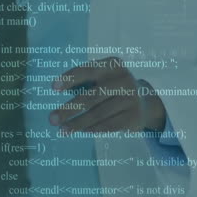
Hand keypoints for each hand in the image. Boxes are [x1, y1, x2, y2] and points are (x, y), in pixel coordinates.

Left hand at [49, 57, 165, 134]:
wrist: (144, 103)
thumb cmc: (113, 88)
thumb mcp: (103, 78)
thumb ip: (84, 81)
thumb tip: (57, 89)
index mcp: (114, 65)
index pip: (89, 70)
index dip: (70, 78)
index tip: (53, 88)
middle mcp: (124, 80)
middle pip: (92, 96)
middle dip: (69, 109)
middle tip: (52, 119)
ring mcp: (131, 99)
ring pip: (98, 114)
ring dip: (78, 123)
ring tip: (62, 130)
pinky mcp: (134, 117)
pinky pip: (108, 125)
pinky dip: (92, 129)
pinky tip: (80, 131)